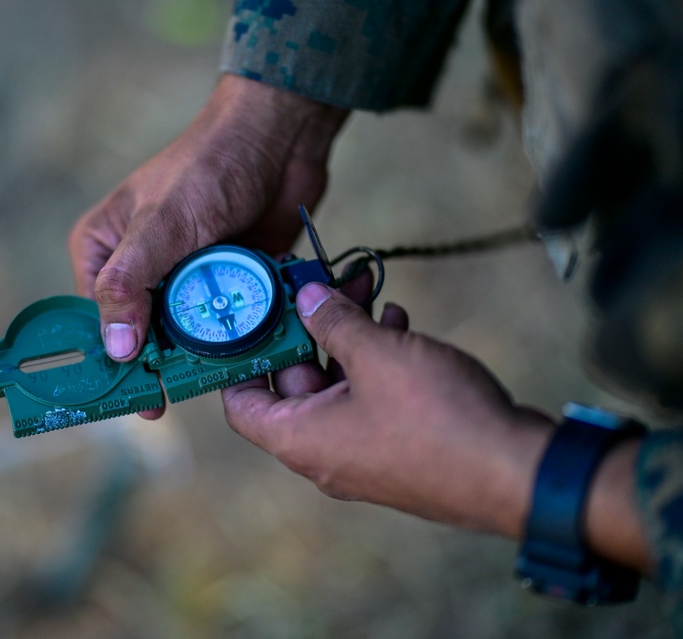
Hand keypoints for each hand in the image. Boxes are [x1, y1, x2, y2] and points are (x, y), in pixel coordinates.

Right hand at [69, 75, 347, 377]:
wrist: (278, 142)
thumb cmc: (209, 167)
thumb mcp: (160, 226)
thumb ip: (130, 284)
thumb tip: (115, 348)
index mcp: (102, 251)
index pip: (100, 320)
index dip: (118, 360)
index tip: (140, 399)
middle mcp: (137, 268)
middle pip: (143, 335)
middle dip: (165, 362)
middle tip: (181, 394)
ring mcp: (181, 277)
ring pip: (185, 334)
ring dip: (203, 353)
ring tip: (219, 375)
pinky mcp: (222, 281)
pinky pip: (221, 322)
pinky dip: (233, 338)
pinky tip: (247, 357)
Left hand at [222, 278, 555, 538]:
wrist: (516, 471)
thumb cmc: (438, 419)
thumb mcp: (376, 354)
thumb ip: (333, 321)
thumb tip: (306, 297)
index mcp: (300, 439)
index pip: (241, 404)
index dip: (239, 358)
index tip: (250, 317)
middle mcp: (324, 452)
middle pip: (292, 384)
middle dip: (306, 328)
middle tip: (319, 283)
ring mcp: (362, 453)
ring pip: (337, 385)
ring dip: (347, 337)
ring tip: (365, 290)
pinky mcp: (398, 447)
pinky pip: (370, 397)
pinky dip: (376, 360)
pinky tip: (397, 321)